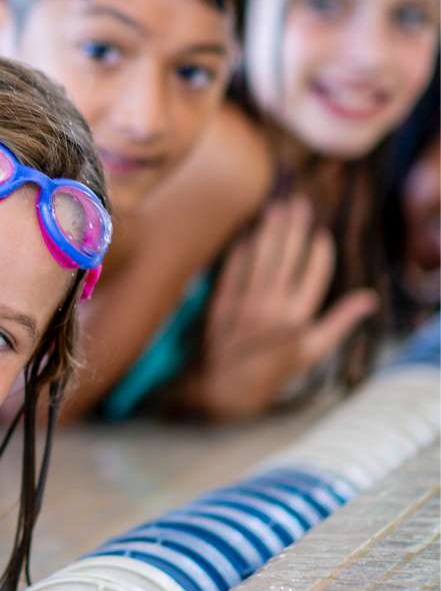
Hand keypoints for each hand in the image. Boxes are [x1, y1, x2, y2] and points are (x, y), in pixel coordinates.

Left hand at [192, 197, 378, 418]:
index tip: (321, 234)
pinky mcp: (221, 302)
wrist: (225, 387)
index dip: (319, 251)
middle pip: (287, 256)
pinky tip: (248, 234)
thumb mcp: (313, 351)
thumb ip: (340, 321)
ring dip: (269, 230)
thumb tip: (369, 299)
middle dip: (294, 227)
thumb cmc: (274, 371)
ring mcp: (245, 302)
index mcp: (298, 318)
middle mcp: (272, 306)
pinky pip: (233, 269)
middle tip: (298, 203)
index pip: (314, 274)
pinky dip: (241, 250)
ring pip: (261, 257)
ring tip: (276, 208)